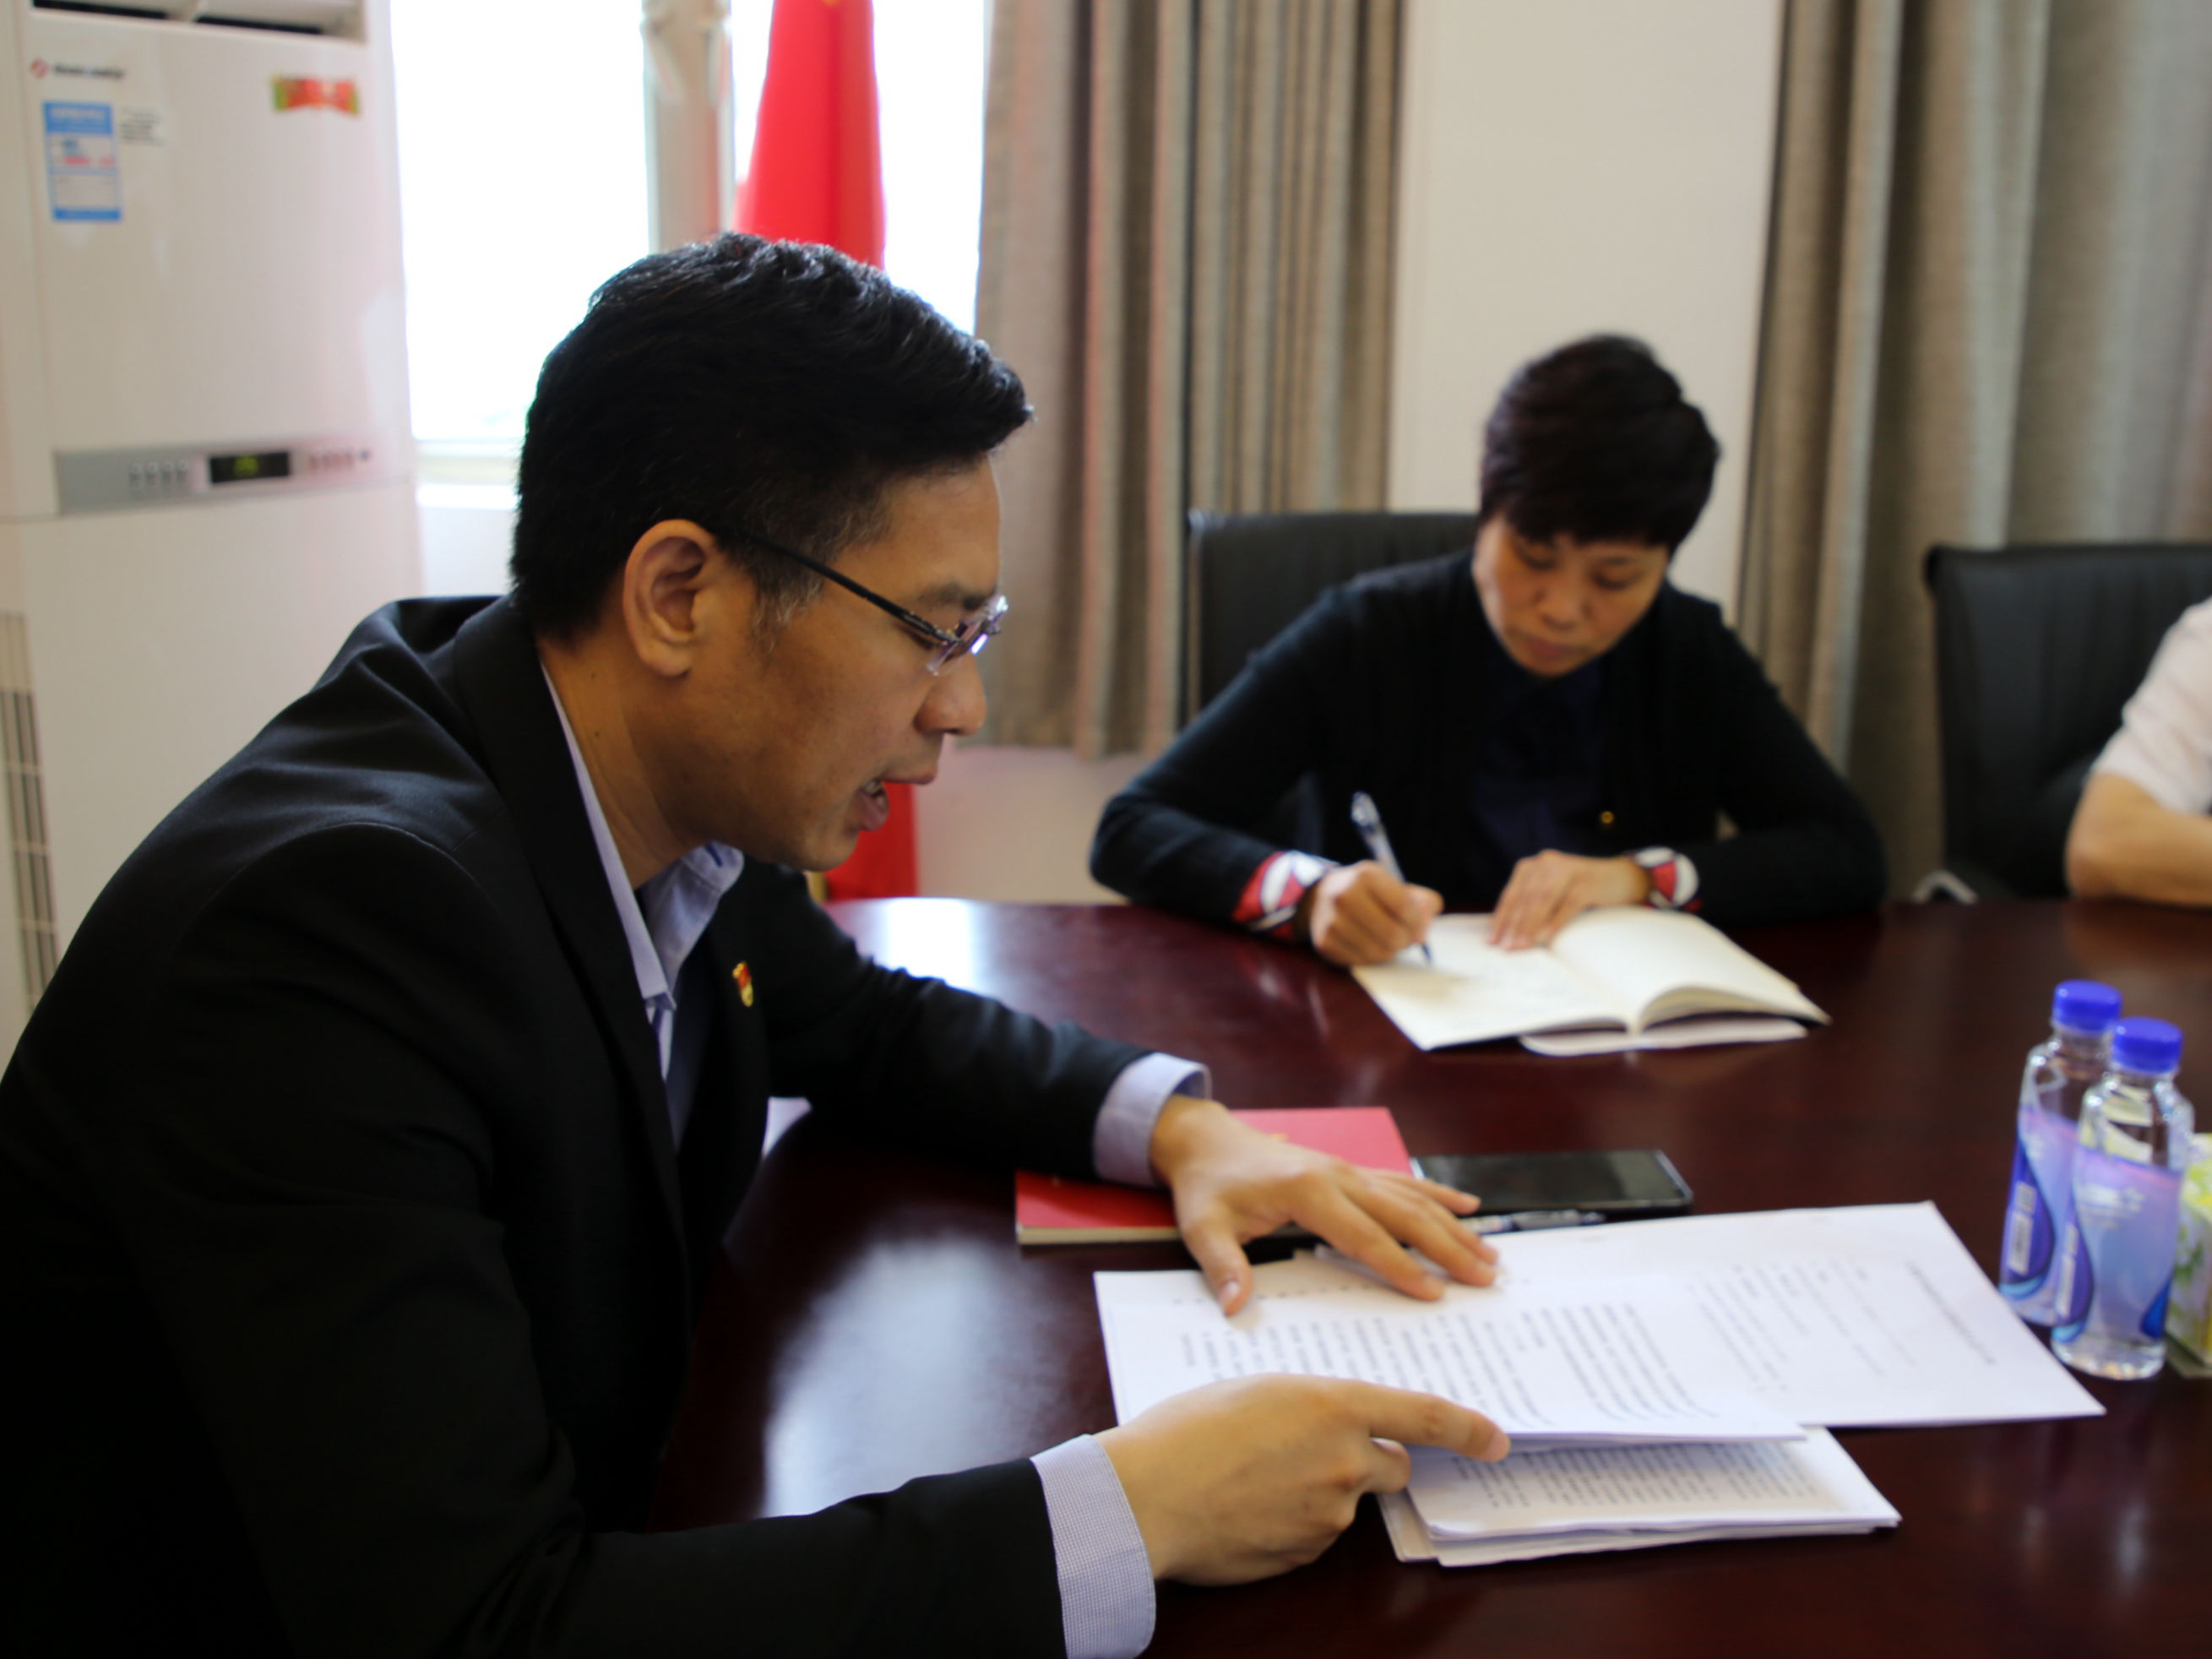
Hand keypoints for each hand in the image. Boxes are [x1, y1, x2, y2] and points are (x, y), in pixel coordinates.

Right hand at [1099, 1374, 1508, 1583]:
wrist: (1146, 1497)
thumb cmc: (1187, 1431)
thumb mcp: (1255, 1389)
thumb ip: (1309, 1405)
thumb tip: (1328, 1425)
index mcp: (1332, 1405)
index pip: (1425, 1418)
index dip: (1469, 1429)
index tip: (1497, 1440)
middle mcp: (1344, 1461)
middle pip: (1391, 1465)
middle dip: (1369, 1460)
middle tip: (1314, 1449)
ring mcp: (1328, 1515)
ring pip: (1346, 1501)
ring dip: (1319, 1490)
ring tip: (1253, 1476)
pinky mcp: (1305, 1554)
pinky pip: (1314, 1534)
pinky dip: (1293, 1521)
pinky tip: (1247, 1507)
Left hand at [1147, 1096, 1496, 1312]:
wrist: (1206, 1140)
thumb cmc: (1208, 1186)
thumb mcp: (1204, 1227)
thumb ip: (1224, 1266)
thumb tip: (1237, 1308)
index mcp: (1307, 1191)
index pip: (1363, 1235)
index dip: (1400, 1265)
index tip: (1434, 1293)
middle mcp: (1337, 1175)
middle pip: (1404, 1214)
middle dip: (1447, 1247)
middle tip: (1484, 1279)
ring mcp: (1347, 1169)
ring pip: (1412, 1197)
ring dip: (1453, 1225)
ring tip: (1489, 1254)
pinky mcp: (1349, 1170)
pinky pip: (1402, 1182)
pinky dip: (1438, 1193)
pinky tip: (1469, 1205)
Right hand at [1298, 861, 1442, 965]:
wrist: (1321, 898)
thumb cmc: (1369, 894)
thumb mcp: (1397, 886)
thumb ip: (1424, 904)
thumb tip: (1422, 935)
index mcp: (1366, 875)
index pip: (1404, 907)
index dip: (1417, 922)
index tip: (1417, 926)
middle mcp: (1344, 895)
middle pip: (1393, 934)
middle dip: (1406, 940)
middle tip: (1404, 937)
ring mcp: (1332, 920)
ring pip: (1379, 952)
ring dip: (1391, 951)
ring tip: (1387, 940)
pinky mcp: (1325, 942)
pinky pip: (1362, 961)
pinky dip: (1372, 958)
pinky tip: (1369, 944)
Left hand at [1488, 850, 1649, 948]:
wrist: (1619, 878)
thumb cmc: (1579, 890)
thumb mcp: (1551, 893)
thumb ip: (1531, 905)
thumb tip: (1508, 934)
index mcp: (1533, 866)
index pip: (1512, 894)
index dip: (1501, 918)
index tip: (1492, 940)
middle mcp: (1547, 863)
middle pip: (1525, 898)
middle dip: (1514, 925)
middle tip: (1507, 947)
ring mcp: (1568, 870)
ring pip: (1543, 900)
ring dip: (1531, 925)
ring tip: (1522, 945)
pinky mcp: (1586, 882)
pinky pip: (1567, 904)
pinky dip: (1555, 922)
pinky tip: (1546, 938)